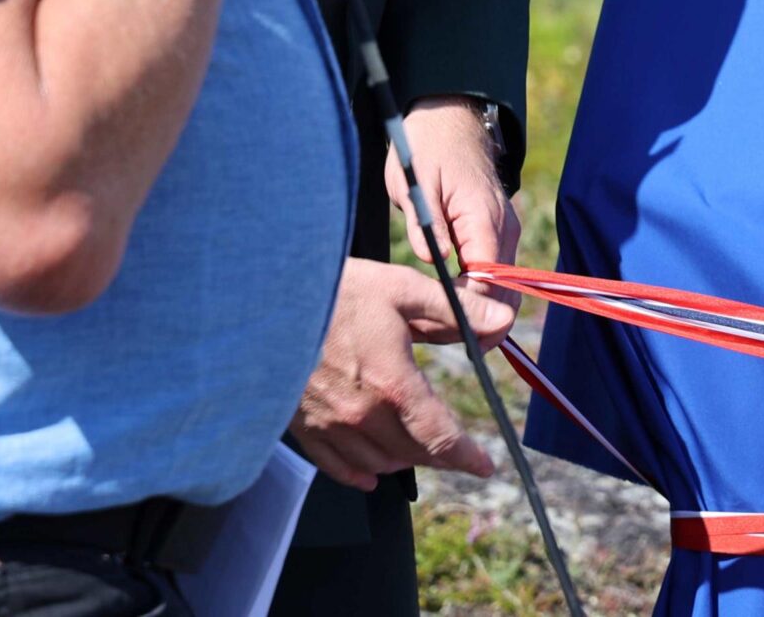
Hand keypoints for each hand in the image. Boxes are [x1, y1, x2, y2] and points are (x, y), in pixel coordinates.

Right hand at [289, 258, 498, 491]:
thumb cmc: (334, 289)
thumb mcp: (402, 289)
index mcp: (392, 383)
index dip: (467, 457)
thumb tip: (502, 324)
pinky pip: (336, 467)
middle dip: (440, 455)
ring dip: (403, 459)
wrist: (260, 301)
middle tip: (456, 450)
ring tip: (416, 446)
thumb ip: (456, 312)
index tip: (484, 466)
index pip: (440, 437)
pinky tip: (371, 472)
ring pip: (378, 464)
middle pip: (412, 454)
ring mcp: (329, 425)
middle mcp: (361, 414)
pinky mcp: (302, 427)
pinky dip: (359, 473)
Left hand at [386, 97, 520, 332]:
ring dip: (477, 311)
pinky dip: (478, 296)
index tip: (437, 328)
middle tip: (436, 337)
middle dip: (477, 321)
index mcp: (483, 217)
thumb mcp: (415, 184)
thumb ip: (426, 226)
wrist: (449, 118)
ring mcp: (503, 231)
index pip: (489, 280)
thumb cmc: (426, 147)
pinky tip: (448, 305)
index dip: (469, 311)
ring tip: (436, 328)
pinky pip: (495, 275)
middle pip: (504, 293)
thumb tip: (435, 262)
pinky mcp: (496, 233)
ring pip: (502, 288)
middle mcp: (502, 228)